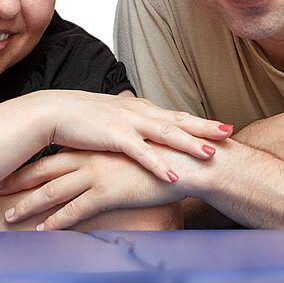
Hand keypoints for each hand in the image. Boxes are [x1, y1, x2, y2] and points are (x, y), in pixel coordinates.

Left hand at [0, 149, 185, 230]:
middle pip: (44, 171)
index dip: (30, 163)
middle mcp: (87, 159)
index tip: (11, 169)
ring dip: (29, 206)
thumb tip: (105, 149)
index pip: (52, 154)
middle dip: (18, 182)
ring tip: (9, 218)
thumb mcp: (131, 146)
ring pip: (52, 192)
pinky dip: (56, 222)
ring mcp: (94, 176)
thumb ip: (113, 147)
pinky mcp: (106, 193)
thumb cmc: (160, 155)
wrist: (182, 161)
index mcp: (92, 147)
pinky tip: (43, 231)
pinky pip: (75, 211)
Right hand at [37, 90, 230, 183]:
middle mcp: (139, 112)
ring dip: (189, 144)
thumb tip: (143, 135)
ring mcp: (128, 122)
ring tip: (211, 154)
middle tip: (229, 131)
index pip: (176, 115)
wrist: (54, 111)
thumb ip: (130, 126)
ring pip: (166, 133)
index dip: (199, 121)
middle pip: (179, 120)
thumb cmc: (81, 119)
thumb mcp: (112, 119)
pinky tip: (173, 174)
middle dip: (205, 127)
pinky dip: (158, 163)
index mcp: (140, 108)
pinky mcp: (114, 136)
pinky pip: (141, 152)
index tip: (221, 127)